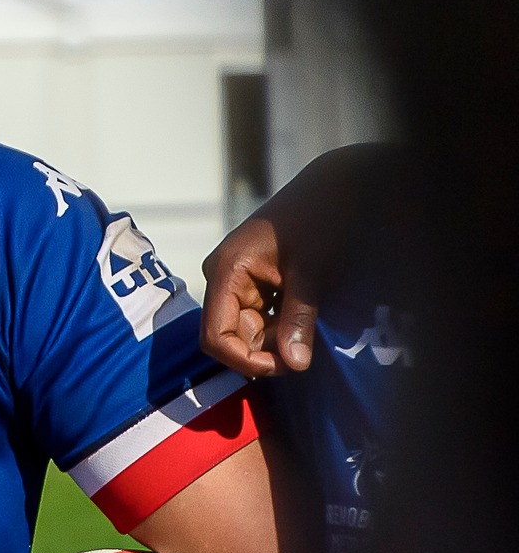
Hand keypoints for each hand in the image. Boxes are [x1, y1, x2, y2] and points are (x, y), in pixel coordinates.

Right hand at [199, 144, 391, 377]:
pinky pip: (259, 317)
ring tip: (307, 334)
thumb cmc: (320, 220)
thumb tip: (294, 366)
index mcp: (226, 272)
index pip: (215, 336)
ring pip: (246, 330)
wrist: (336, 187)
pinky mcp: (256, 281)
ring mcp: (238, 279)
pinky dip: (279, 328)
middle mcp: (223, 277)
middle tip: (303, 354)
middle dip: (263, 352)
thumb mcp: (311, 272)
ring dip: (274, 341)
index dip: (244, 360)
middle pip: (229, 336)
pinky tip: (303, 321)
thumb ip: (298, 319)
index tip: (285, 366)